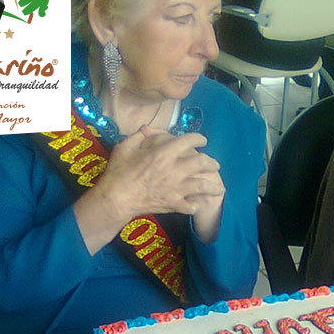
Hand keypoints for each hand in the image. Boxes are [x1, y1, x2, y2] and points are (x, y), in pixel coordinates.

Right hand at [74, 126, 224, 253]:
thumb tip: (147, 128)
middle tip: (214, 164)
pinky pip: (191, 206)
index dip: (198, 138)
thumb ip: (139, 136)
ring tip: (218, 187)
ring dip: (212, 186)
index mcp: (163, 153)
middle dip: (211, 162)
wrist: (115, 198)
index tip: (202, 140)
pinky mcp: (173, 203)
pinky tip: (198, 204)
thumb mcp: (124, 147)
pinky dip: (196, 205)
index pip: (188, 141)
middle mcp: (174, 169)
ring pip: (202, 185)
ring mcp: (175, 188)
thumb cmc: (118, 171)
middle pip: (201, 162)